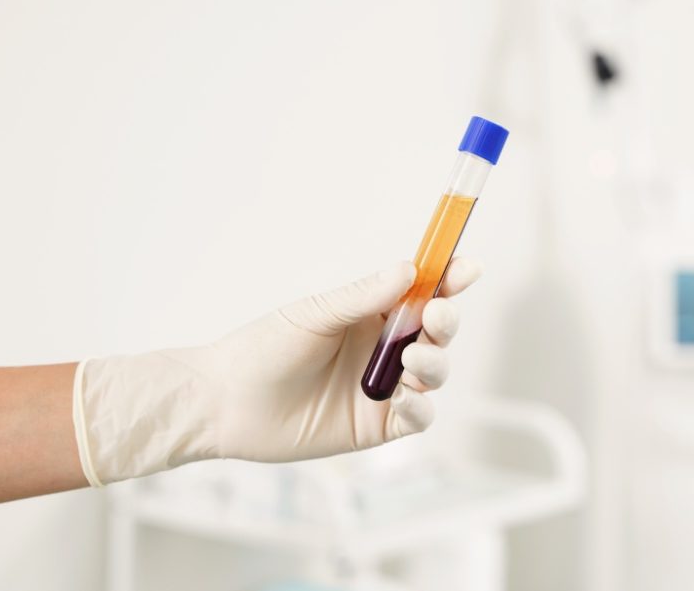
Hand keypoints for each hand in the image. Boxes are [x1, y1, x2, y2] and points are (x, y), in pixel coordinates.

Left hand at [73, 259, 482, 484]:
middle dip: (446, 320)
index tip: (467, 267)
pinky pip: (418, 417)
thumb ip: (364, 297)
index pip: (421, 291)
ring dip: (435, 362)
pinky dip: (422, 407)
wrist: (226, 403)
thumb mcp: (314, 315)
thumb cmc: (262, 350)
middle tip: (435, 315)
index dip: (449, 278)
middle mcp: (381, 348)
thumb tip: (409, 269)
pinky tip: (405, 399)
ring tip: (410, 359)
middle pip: (436, 331)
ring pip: (434, 373)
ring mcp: (381, 387)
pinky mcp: (376, 426)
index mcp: (369, 312)